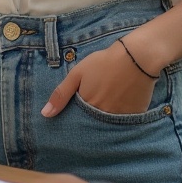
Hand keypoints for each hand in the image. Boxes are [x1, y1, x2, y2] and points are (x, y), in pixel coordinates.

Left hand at [41, 40, 155, 117]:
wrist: (136, 57)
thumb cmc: (104, 63)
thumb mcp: (78, 73)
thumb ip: (61, 94)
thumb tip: (45, 114)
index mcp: (88, 108)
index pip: (78, 122)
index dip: (77, 117)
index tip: (77, 113)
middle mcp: (103, 118)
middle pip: (93, 125)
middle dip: (91, 119)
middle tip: (96, 103)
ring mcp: (120, 119)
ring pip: (109, 125)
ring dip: (106, 118)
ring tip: (109, 103)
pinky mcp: (135, 116)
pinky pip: (125, 121)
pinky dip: (121, 116)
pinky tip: (122, 102)